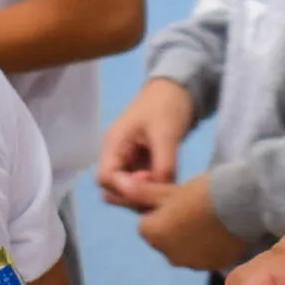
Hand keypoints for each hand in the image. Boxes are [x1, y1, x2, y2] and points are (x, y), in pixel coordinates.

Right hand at [98, 79, 197, 211]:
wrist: (179, 89)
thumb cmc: (167, 105)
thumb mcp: (166, 134)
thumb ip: (162, 165)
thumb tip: (160, 193)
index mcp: (114, 144)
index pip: (105, 178)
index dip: (124, 188)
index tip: (149, 183)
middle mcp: (117, 155)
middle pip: (114, 189)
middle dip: (133, 196)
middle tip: (159, 192)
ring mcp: (129, 161)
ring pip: (129, 190)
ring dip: (144, 194)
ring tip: (166, 190)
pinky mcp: (142, 164)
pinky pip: (143, 184)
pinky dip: (153, 189)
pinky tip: (169, 186)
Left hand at [138, 174, 252, 271]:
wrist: (243, 204)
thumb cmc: (202, 192)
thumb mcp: (169, 190)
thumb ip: (141, 193)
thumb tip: (115, 185)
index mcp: (153, 235)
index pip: (146, 223)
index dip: (159, 210)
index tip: (177, 199)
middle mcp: (168, 255)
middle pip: (164, 238)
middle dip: (172, 226)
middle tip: (193, 206)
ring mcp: (192, 264)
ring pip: (182, 248)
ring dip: (189, 238)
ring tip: (209, 218)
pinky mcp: (213, 266)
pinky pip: (203, 256)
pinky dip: (206, 246)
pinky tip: (220, 230)